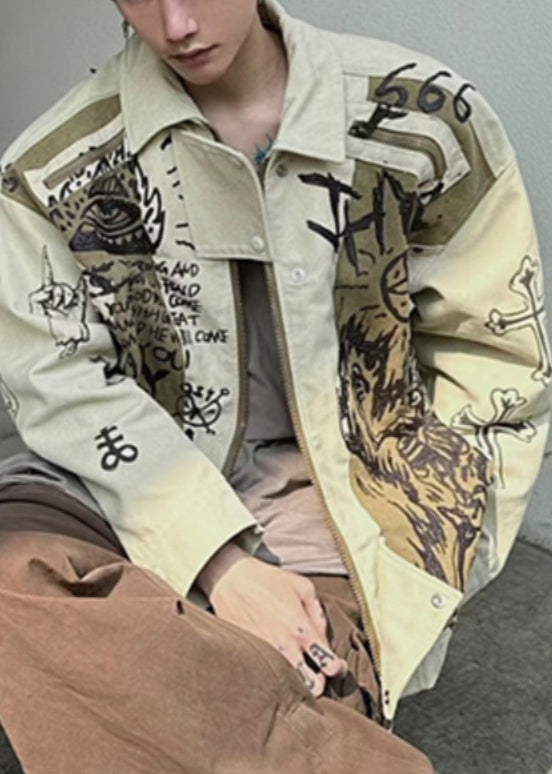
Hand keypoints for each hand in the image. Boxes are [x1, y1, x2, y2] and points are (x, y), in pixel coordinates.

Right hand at [209, 556, 346, 695]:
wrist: (230, 580)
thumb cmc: (267, 580)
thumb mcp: (303, 586)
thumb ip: (319, 614)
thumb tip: (323, 637)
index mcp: (302, 629)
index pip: (329, 664)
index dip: (336, 668)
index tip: (334, 665)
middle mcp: (285, 647)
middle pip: (312, 686)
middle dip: (319, 683)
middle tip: (316, 675)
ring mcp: (265, 655)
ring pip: (288, 687)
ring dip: (296, 684)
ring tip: (296, 674)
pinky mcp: (248, 657)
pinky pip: (266, 678)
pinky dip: (273, 678)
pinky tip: (275, 667)